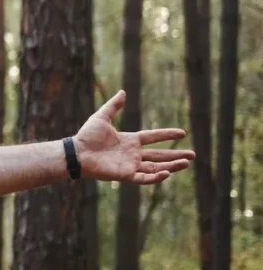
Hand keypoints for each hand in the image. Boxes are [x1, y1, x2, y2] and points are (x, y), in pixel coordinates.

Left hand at [73, 90, 193, 184]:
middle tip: (193, 155)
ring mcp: (130, 165)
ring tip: (186, 163)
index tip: (182, 133)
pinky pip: (144, 177)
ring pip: (156, 167)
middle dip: (175, 155)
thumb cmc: (86, 136)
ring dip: (171, 166)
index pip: (153, 138)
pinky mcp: (125, 175)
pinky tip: (167, 172)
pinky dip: (155, 176)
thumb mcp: (101, 117)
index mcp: (129, 140)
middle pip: (159, 155)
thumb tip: (122, 92)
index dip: (167, 135)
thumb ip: (113, 106)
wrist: (76, 152)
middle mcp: (132, 154)